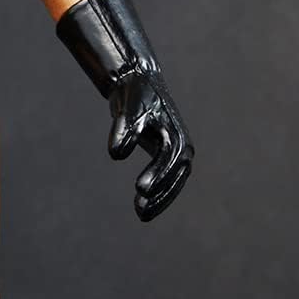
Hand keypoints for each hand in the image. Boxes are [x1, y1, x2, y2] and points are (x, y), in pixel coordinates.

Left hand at [108, 71, 192, 221]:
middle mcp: (183, 147)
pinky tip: (142, 207)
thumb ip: (124, 131)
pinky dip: (157, 194)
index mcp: (177, 135)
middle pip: (175, 176)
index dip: (157, 175)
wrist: (138, 83)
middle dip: (160, 194)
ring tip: (141, 214)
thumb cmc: (135, 97)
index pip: (171, 160)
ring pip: (173, 183)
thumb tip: (116, 155)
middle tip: (140, 210)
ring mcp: (177, 154)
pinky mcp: (167, 158)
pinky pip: (165, 181)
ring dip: (159, 199)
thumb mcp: (129, 111)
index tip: (140, 189)